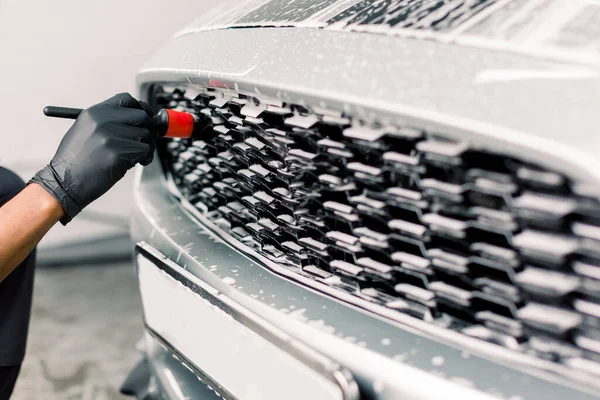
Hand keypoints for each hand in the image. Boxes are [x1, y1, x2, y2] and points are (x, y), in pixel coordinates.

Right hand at [30, 93, 156, 223]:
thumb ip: (109, 122)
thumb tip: (140, 119)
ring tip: (137, 156)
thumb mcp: (86, 131)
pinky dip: (146, 158)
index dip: (141, 108)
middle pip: (142, 116)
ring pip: (146, 135)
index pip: (127, 99)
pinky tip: (137, 163)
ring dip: (148, 147)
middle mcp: (103, 120)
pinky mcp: (119, 153)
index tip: (146, 119)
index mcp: (94, 112)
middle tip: (147, 141)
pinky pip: (146, 150)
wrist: (64, 182)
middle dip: (150, 129)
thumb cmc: (77, 161)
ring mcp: (111, 136)